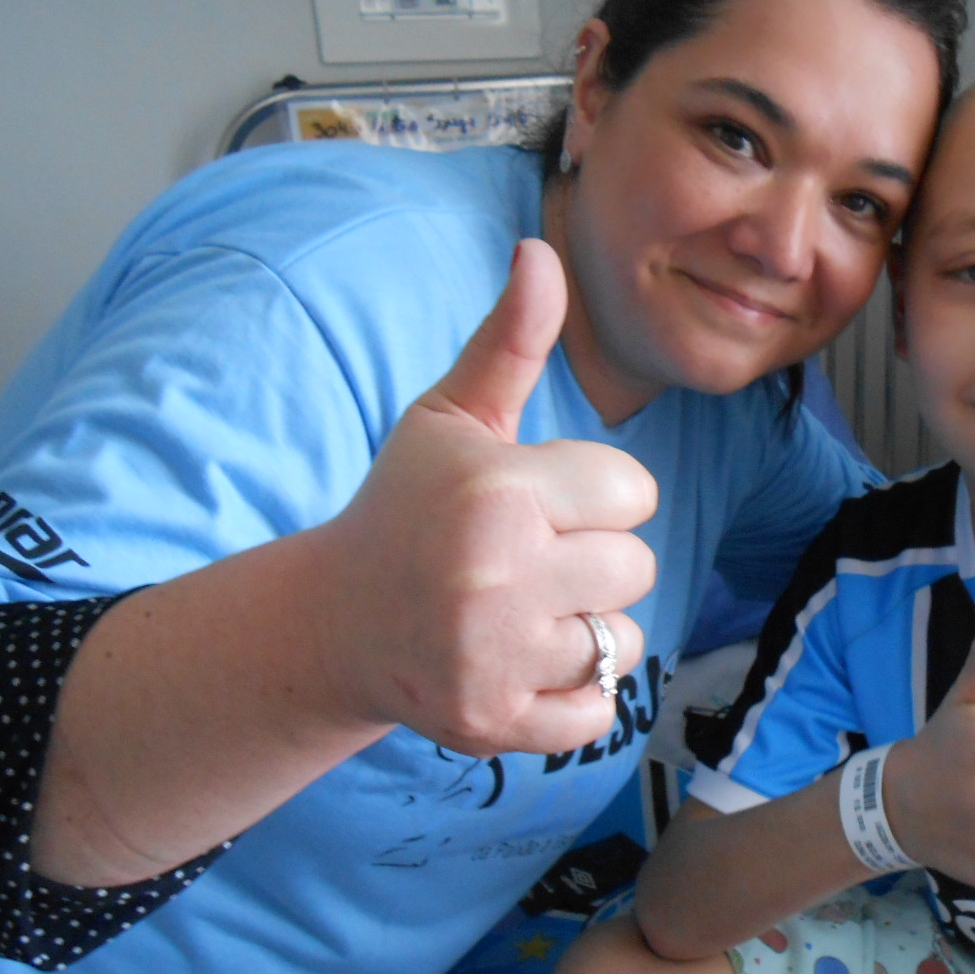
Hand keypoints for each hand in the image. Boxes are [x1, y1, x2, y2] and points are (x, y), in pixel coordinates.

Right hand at [312, 238, 658, 756]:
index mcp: (498, 491)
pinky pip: (601, 711)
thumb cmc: (408, 508)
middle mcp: (498, 575)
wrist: (337, 622)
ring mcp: (496, 657)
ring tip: (519, 613)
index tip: (541, 504)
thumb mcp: (451, 419)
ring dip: (585, 628)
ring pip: (624, 638)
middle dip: (592, 561)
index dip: (594, 494)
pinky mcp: (496, 723)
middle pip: (636, 565)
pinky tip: (519, 664)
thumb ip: (509, 341)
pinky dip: (574, 695)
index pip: (632, 490)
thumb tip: (541, 250)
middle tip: (525, 562)